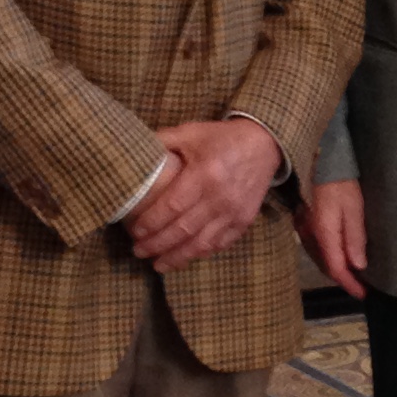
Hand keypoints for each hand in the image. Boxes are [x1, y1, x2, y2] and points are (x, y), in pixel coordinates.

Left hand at [129, 119, 283, 272]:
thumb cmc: (222, 139)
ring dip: (177, 257)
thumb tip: (133, 151)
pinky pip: (219, 244)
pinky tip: (184, 258)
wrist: (264, 145)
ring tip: (157, 264)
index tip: (135, 231)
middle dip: (157, 244)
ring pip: (201, 243)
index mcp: (204, 173)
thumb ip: (162, 141)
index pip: (172, 206)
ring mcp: (233, 212)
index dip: (151, 222)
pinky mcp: (244, 221)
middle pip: (183, 229)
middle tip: (138, 251)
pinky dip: (199, 253)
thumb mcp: (191, 132)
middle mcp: (219, 197)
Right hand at [305, 178, 369, 299]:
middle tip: (360, 287)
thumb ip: (355, 237)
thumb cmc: (340, 182)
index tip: (363, 294)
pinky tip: (338, 256)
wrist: (319, 160)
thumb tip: (358, 266)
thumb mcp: (354, 208)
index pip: (336, 267)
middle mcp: (309, 235)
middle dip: (343, 279)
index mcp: (323, 233)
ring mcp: (303, 229)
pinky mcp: (302, 222)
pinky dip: (327, 257)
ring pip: (319, 258)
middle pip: (325, 266)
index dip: (349, 284)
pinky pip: (315, 248)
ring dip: (334, 269)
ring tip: (352, 275)